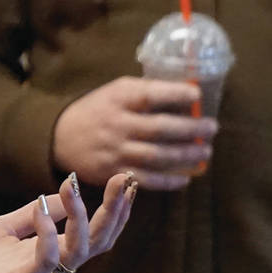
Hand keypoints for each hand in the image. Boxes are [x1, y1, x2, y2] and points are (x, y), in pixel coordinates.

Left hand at [0, 172, 139, 272]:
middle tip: (123, 181)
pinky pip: (46, 259)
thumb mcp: (8, 226)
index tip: (126, 181)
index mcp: (58, 252)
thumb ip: (36, 214)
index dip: (116, 211)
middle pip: (100, 241)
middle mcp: (58, 265)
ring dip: (81, 217)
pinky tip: (41, 207)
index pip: (98, 232)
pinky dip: (47, 232)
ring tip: (72, 187)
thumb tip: (63, 193)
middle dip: (115, 211)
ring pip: (79, 249)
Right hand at [53, 77, 216, 189]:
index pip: (150, 95)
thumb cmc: (97, 110)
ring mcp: (115, 150)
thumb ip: (145, 92)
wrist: (59, 137)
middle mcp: (116, 124)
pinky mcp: (113, 172)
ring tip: (206, 151)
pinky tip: (186, 177)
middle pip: (160, 128)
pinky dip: (168, 181)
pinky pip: (146, 180)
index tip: (197, 94)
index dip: (175, 94)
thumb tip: (187, 94)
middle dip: (191, 129)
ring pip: (157, 155)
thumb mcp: (115, 92)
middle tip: (212, 128)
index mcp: (117, 99)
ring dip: (186, 155)